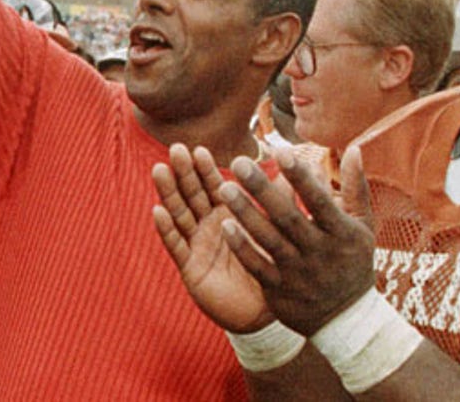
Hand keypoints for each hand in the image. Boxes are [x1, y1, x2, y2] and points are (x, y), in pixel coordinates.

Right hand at [152, 144, 272, 332]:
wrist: (263, 310)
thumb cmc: (268, 266)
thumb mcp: (275, 230)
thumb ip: (283, 200)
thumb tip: (300, 170)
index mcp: (227, 213)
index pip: (213, 185)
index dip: (205, 168)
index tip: (200, 149)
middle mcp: (208, 225)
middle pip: (192, 193)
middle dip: (184, 172)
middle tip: (176, 150)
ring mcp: (196, 244)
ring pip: (179, 213)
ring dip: (169, 192)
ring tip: (160, 170)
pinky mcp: (190, 266)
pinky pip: (176, 245)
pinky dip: (166, 228)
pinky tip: (158, 211)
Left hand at [218, 145, 375, 335]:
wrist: (345, 320)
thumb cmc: (353, 262)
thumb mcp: (363, 225)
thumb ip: (356, 187)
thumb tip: (355, 148)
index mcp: (341, 232)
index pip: (320, 201)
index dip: (301, 178)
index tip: (281, 152)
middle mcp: (319, 252)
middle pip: (288, 218)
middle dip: (262, 189)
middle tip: (238, 163)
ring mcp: (298, 273)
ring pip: (268, 240)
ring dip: (245, 214)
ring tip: (223, 188)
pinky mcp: (279, 290)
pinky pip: (257, 266)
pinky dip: (242, 248)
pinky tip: (224, 226)